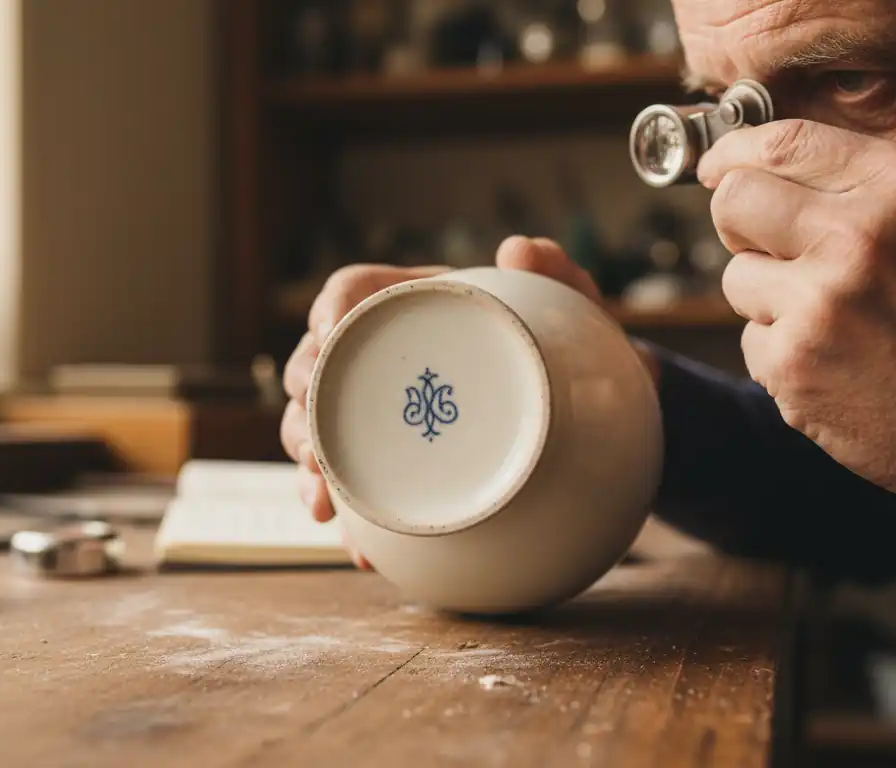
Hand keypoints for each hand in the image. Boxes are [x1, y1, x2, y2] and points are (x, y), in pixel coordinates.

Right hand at [279, 236, 605, 568]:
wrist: (593, 408)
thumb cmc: (570, 342)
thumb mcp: (571, 303)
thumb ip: (554, 271)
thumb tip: (521, 249)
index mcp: (411, 303)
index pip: (350, 292)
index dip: (328, 310)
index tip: (328, 334)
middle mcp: (382, 356)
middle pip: (311, 367)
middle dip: (302, 405)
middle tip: (315, 441)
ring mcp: (381, 414)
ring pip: (315, 432)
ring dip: (309, 469)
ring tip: (322, 502)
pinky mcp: (393, 467)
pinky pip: (355, 493)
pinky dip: (352, 524)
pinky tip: (362, 551)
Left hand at [698, 119, 895, 557]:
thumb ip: (859, 187)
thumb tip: (757, 164)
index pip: (784, 142)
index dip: (735, 154)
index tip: (717, 168)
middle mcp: (859, 234)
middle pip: (735, 200)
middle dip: (739, 225)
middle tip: (773, 252)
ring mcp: (820, 300)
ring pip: (736, 276)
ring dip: (768, 301)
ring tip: (834, 324)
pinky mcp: (792, 360)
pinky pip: (749, 339)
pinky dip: (780, 356)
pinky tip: (832, 365)